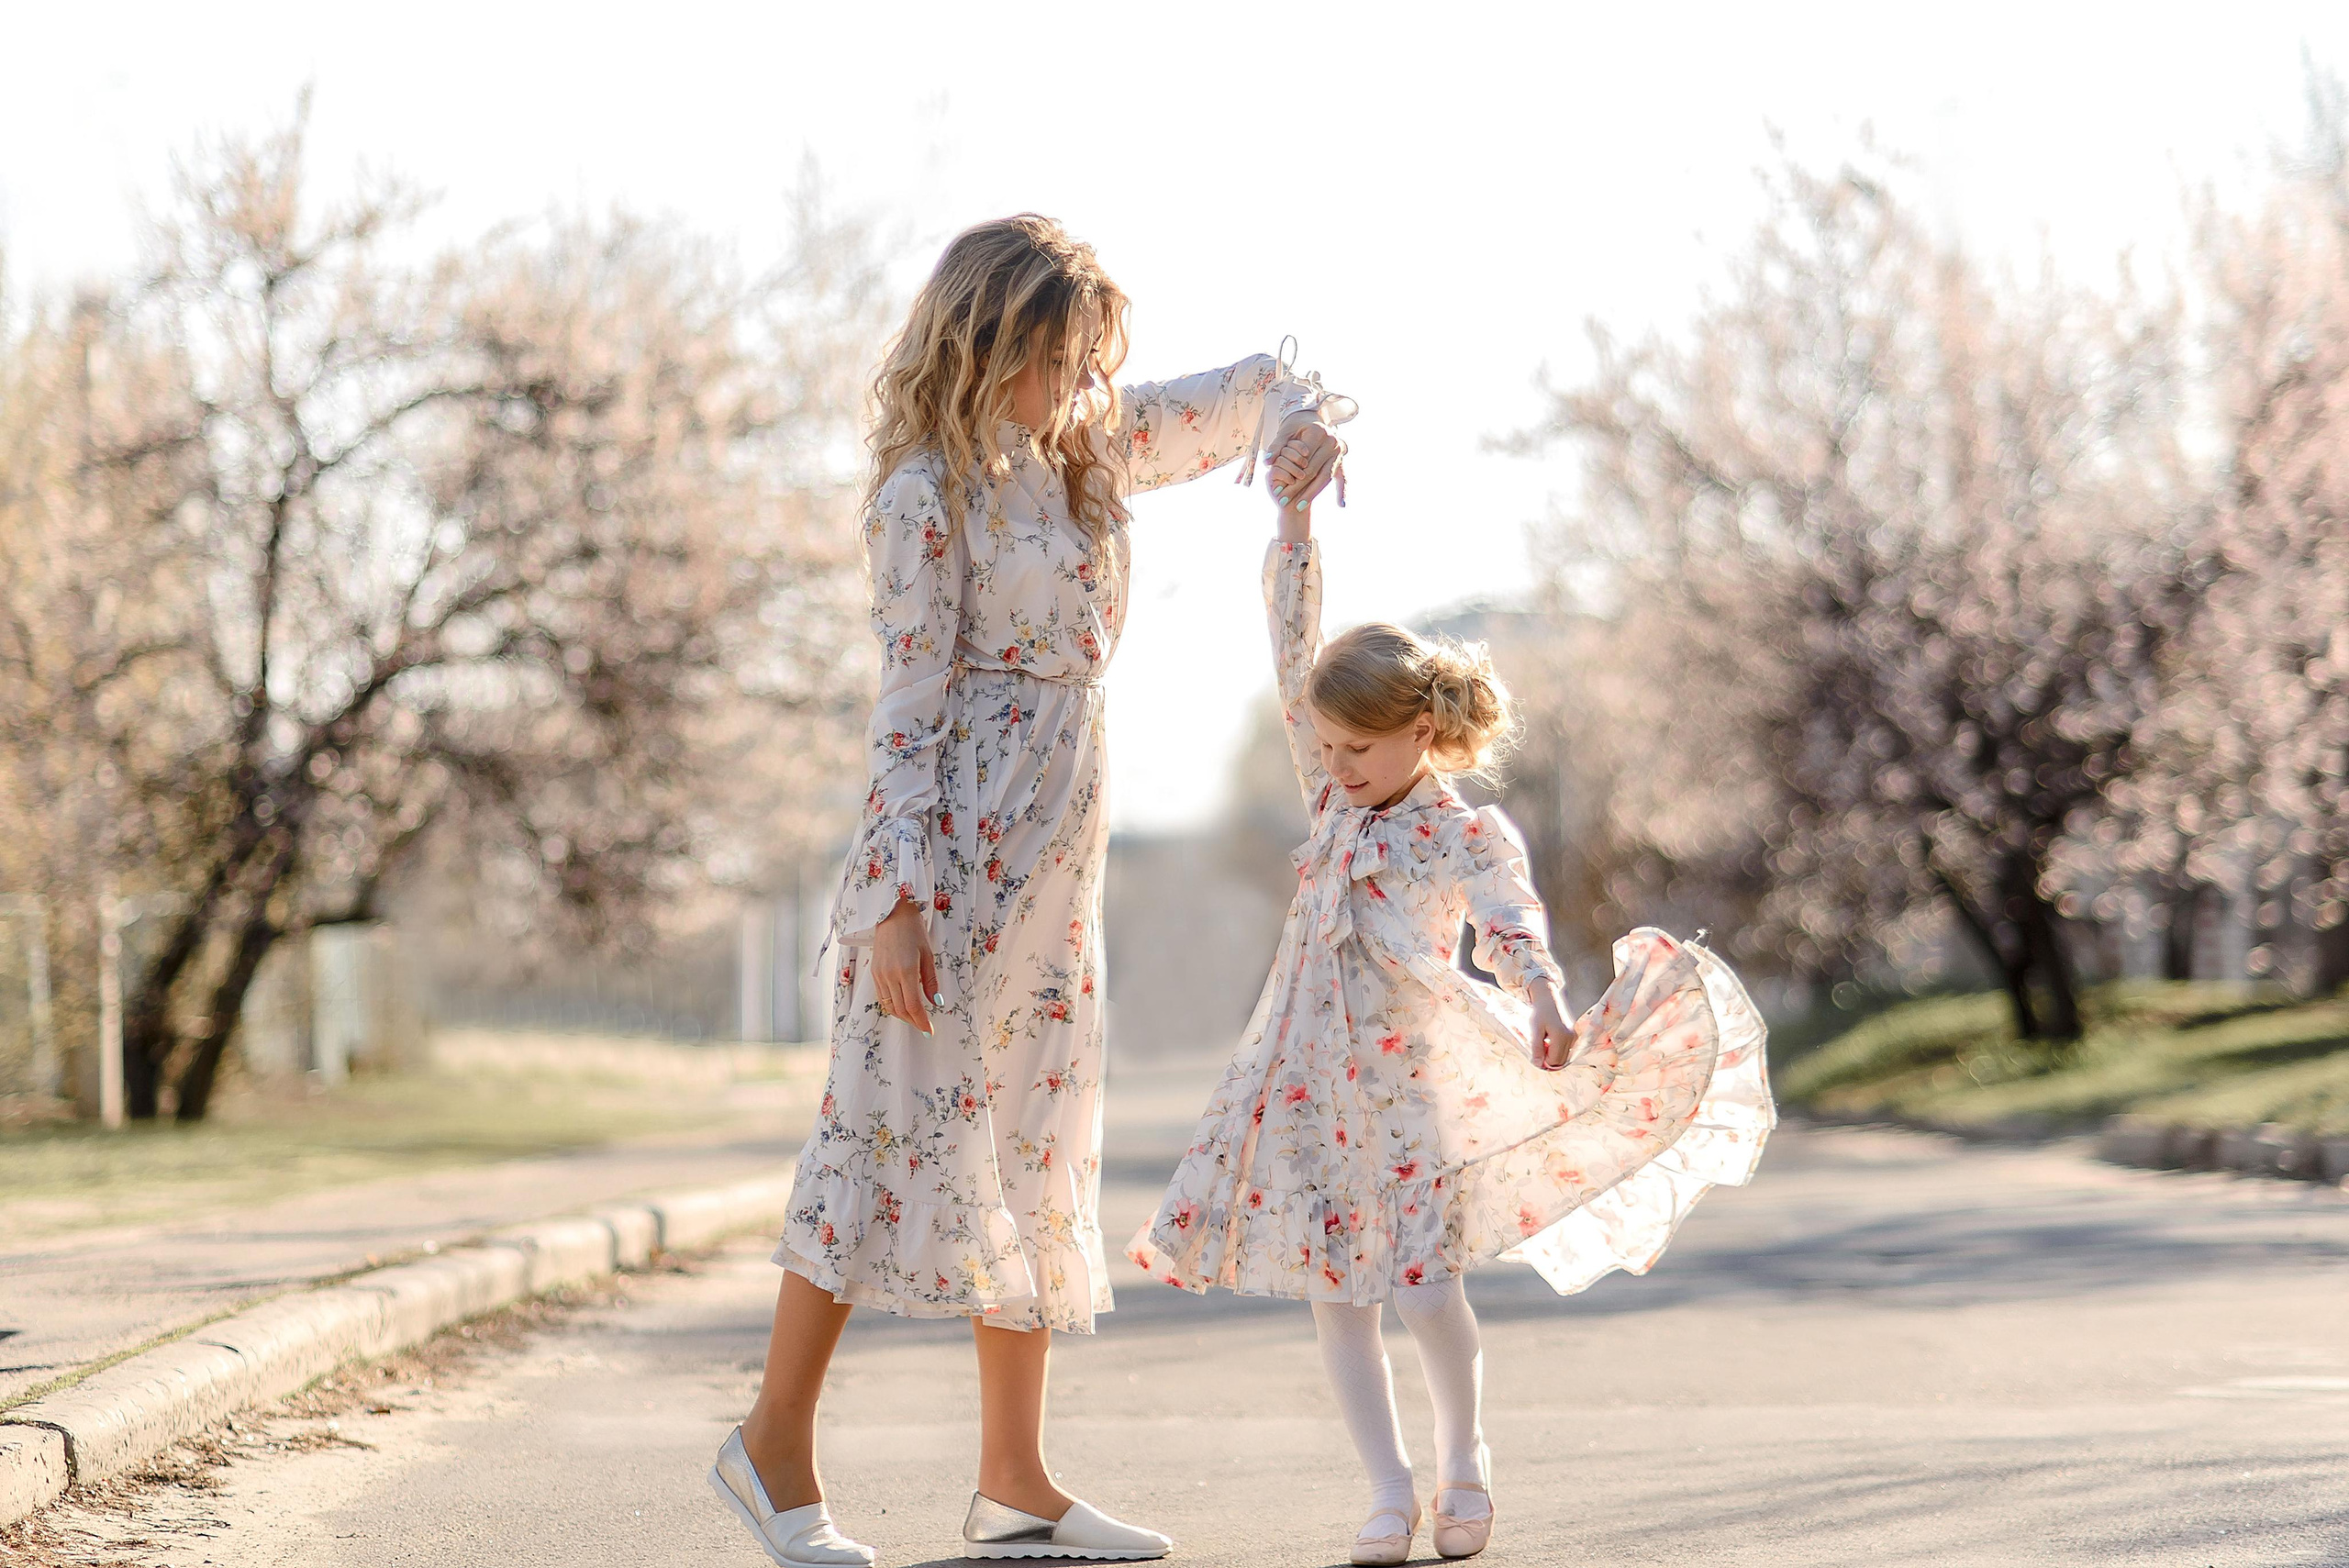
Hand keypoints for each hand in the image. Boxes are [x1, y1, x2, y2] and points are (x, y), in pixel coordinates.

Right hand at [872, 897, 939, 1033]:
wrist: (891, 915)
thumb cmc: (913, 931)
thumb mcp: (928, 955)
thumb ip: (930, 981)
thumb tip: (936, 1002)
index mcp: (906, 970)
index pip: (913, 1005)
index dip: (921, 1021)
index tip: (929, 1030)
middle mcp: (890, 975)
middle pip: (901, 1009)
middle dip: (913, 1021)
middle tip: (924, 1026)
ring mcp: (880, 975)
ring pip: (890, 1006)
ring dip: (902, 1016)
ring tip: (915, 1018)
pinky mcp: (874, 973)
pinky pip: (882, 997)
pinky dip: (892, 1006)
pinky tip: (902, 1006)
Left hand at [1269, 419, 1341, 510]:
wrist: (1312, 417)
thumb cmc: (1296, 424)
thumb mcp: (1285, 431)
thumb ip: (1277, 446)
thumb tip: (1267, 461)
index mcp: (1318, 433)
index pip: (1302, 462)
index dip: (1289, 478)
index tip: (1278, 492)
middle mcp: (1331, 442)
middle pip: (1313, 472)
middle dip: (1298, 489)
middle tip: (1283, 502)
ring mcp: (1339, 452)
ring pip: (1325, 477)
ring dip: (1312, 494)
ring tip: (1298, 507)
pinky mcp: (1342, 459)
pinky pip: (1343, 477)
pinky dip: (1342, 490)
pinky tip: (1341, 504)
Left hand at [1529, 985, 1578, 1068]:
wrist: (1549, 1000)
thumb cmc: (1540, 1013)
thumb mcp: (1535, 1030)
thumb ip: (1537, 1048)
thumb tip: (1538, 1064)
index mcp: (1561, 1036)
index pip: (1554, 1060)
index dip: (1544, 1062)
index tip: (1535, 1056)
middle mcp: (1570, 1038)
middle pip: (1561, 1061)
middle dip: (1549, 1060)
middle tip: (1538, 1051)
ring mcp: (1573, 1037)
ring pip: (1564, 1057)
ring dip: (1553, 1056)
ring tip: (1544, 1044)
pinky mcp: (1574, 1036)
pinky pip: (1566, 1050)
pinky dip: (1557, 1051)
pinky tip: (1549, 1042)